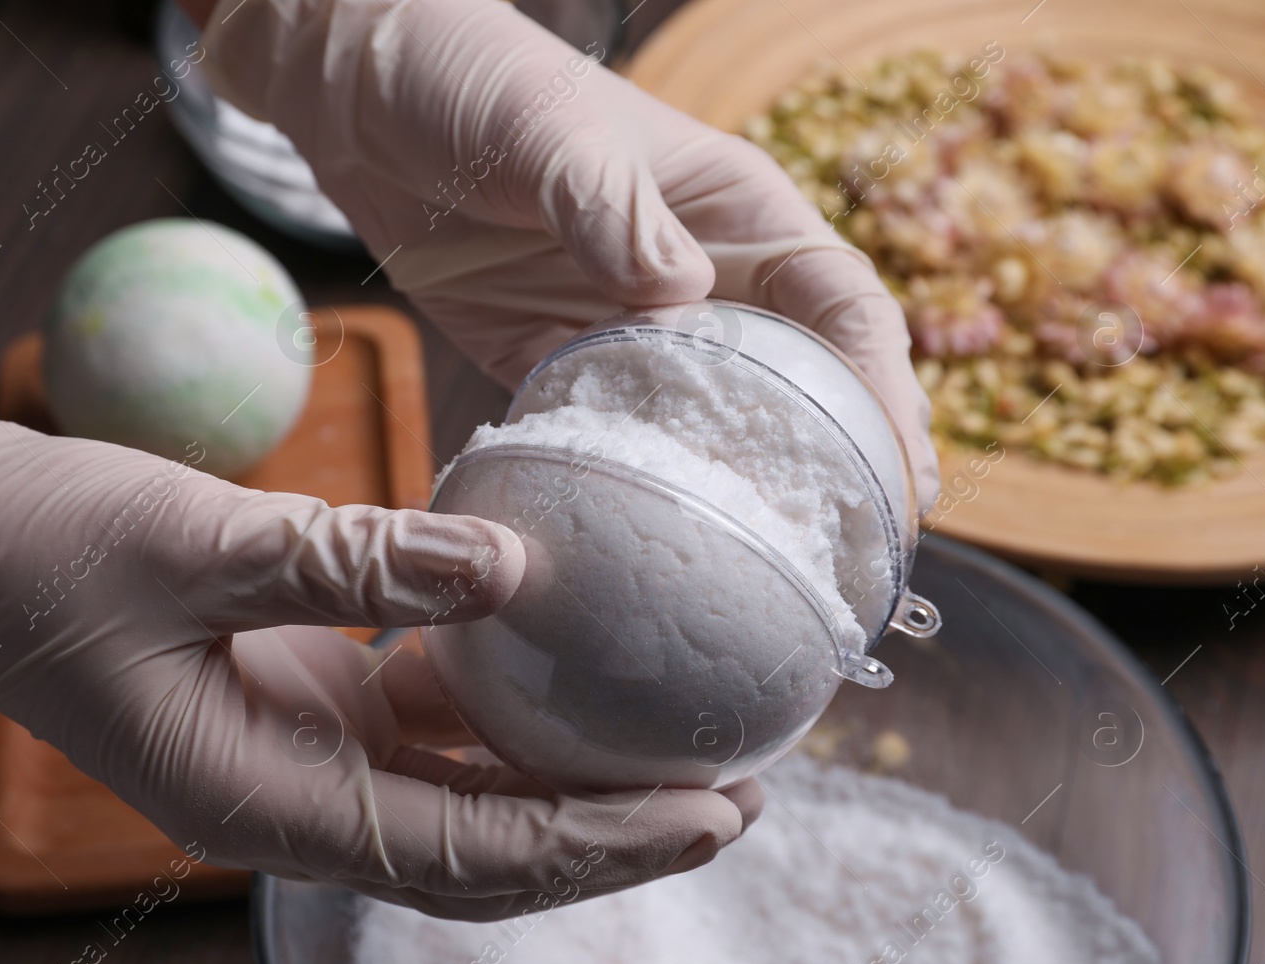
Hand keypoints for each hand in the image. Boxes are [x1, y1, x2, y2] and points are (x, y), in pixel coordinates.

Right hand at [0, 338, 757, 918]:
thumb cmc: (40, 546)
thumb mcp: (201, 541)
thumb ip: (358, 561)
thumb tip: (517, 567)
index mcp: (261, 803)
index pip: (469, 851)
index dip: (597, 842)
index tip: (711, 814)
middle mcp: (290, 805)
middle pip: (484, 856)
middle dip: (609, 839)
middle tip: (735, 797)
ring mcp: (297, 759)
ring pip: (461, 802)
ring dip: (565, 783)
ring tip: (676, 745)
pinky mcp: (300, 705)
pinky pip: (423, 735)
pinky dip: (500, 718)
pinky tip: (565, 667)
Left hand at [198, 0, 939, 509]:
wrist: (362, 91)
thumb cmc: (473, 76)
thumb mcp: (548, 126)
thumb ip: (611, 205)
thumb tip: (678, 294)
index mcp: (734, 213)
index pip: (841, 307)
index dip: (885, 391)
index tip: (902, 477)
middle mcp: (698, 279)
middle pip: (797, 386)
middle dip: (838, 470)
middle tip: (859, 565)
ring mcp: (627, 327)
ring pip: (710, 426)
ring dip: (743, 500)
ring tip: (772, 586)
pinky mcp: (552, 361)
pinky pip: (609, 437)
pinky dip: (633, 490)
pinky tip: (644, 551)